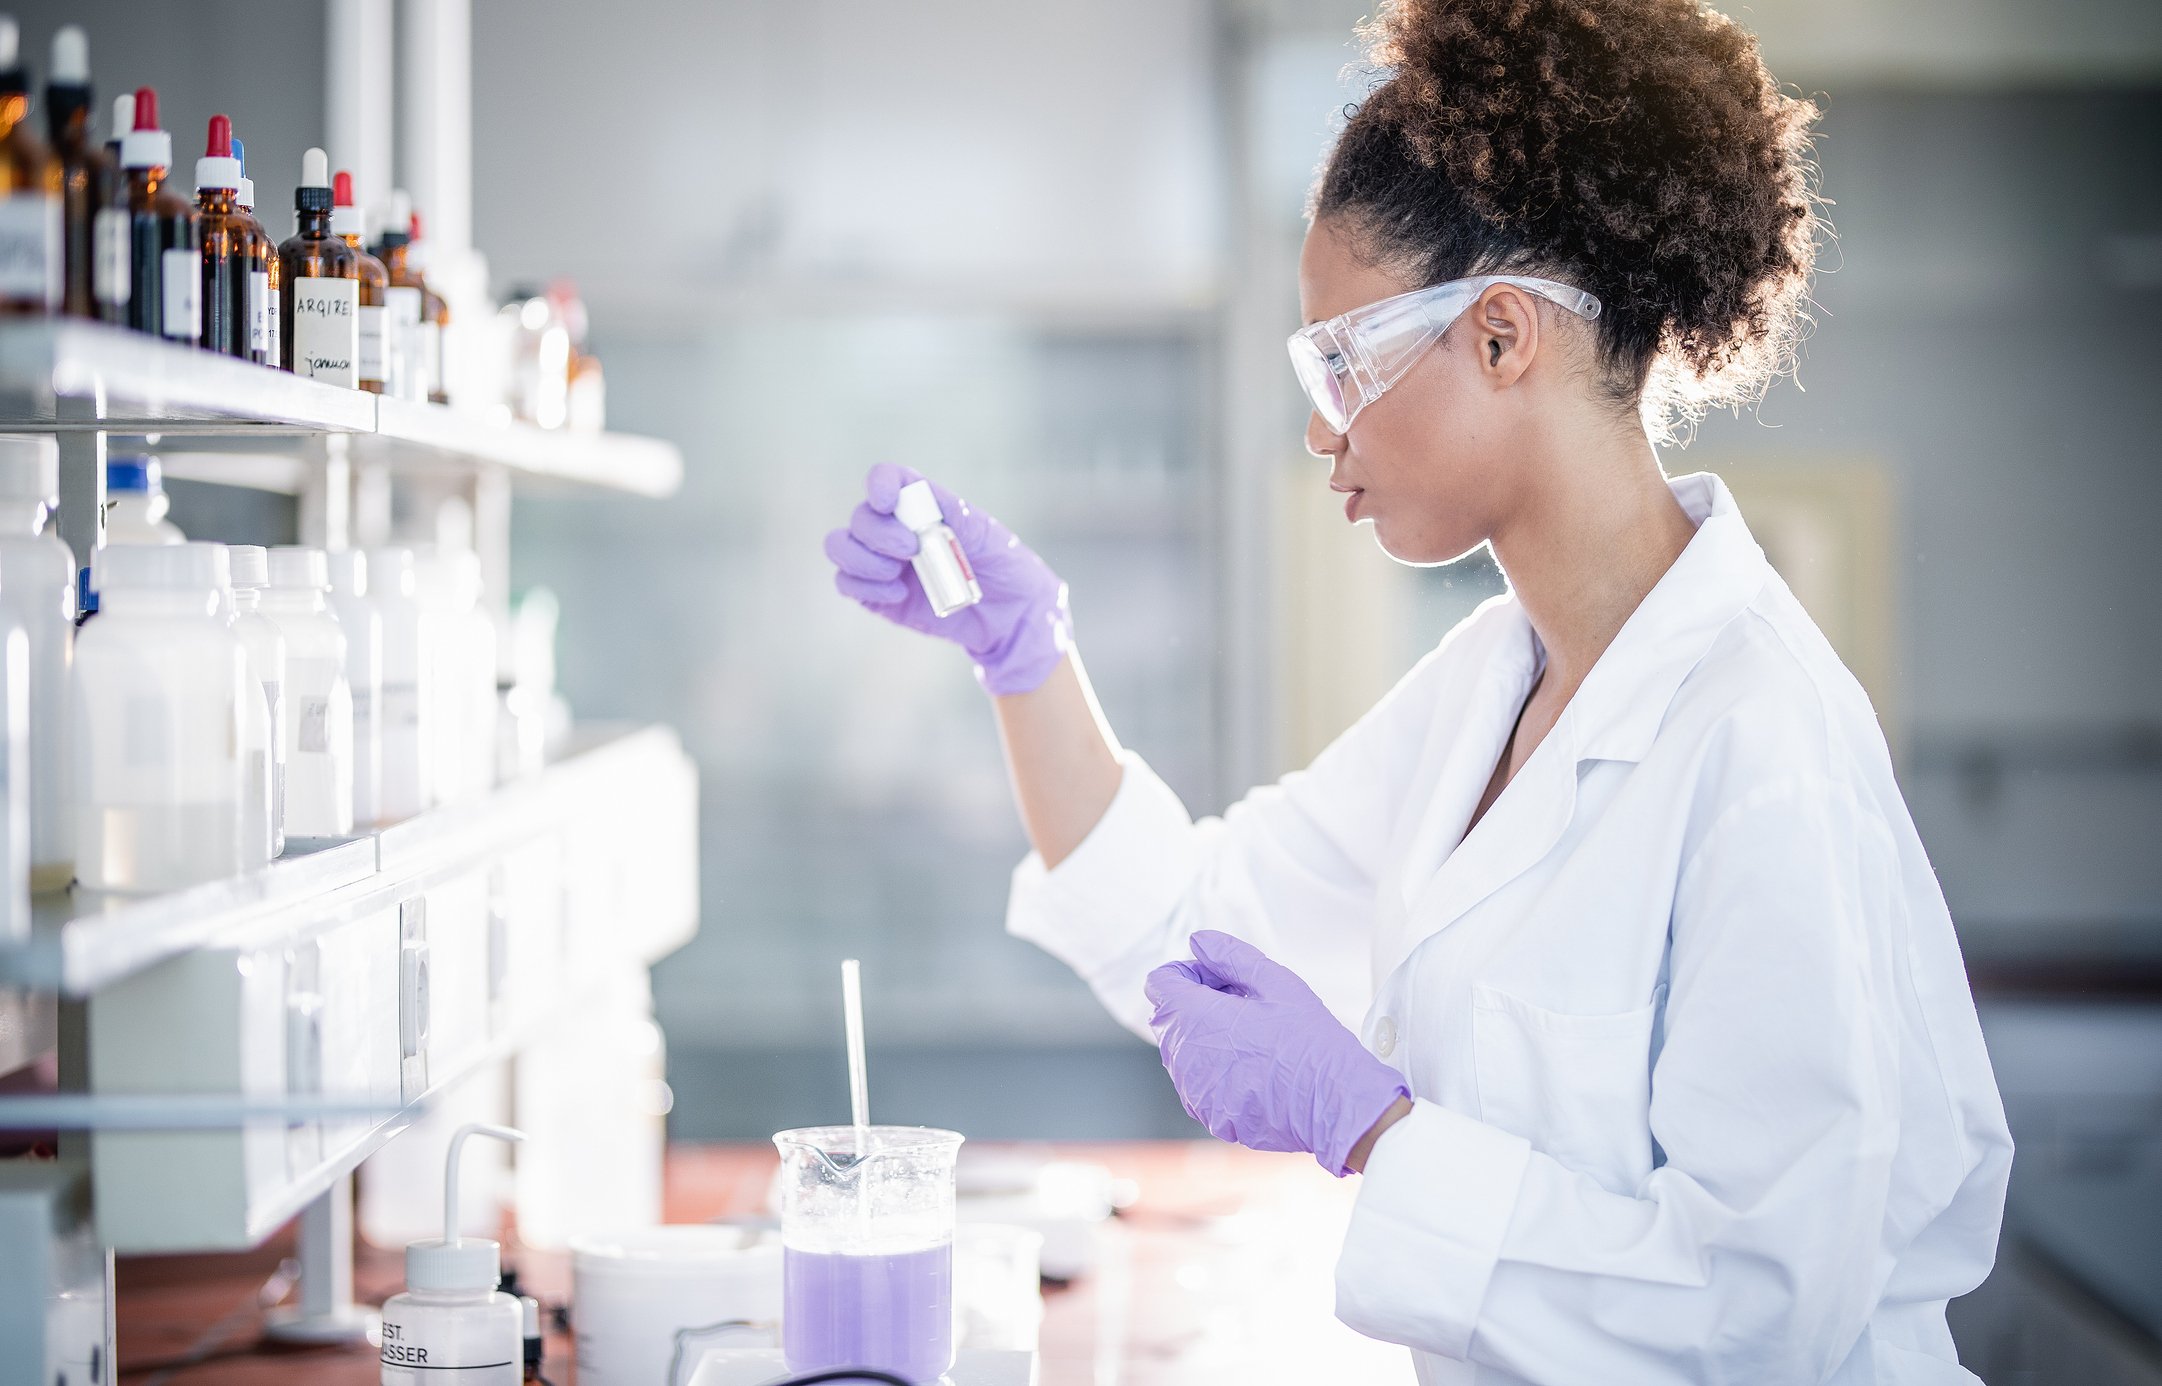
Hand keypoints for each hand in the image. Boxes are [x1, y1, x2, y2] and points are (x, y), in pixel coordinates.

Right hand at [825, 463, 1072, 695]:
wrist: (1009, 613)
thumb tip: (924, 503)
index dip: (880, 484)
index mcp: (921, 503)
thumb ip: (955, 517)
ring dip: (863, 560)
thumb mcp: (987, 535)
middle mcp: (895, 527)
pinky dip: (864, 587)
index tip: (887, 503)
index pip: (886, 478)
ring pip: (840, 546)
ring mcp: (882, 560)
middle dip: (879, 534)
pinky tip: (898, 595)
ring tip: (897, 574)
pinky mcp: (876, 593)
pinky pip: (846, 583)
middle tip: (911, 549)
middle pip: (860, 517)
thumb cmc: (1002, 564)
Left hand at [1145, 931, 1410, 1176]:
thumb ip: (1230, 956)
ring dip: (1207, 1039)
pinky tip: (1257, 1069)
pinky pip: (1200, 1085)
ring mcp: (1196, 1093)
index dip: (1188, 973)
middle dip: (1197, 1004)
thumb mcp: (1276, 982)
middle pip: (1170, 1018)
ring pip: (1183, 1053)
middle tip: (1246, 1006)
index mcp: (1197, 1019)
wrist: (1336, 1104)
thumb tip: (1198, 943)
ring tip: (1255, 1039)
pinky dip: (1218, 1072)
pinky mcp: (1212, 1117)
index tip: (1220, 979)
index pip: (1160, 983)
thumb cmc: (1309, 1041)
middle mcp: (1186, 1058)